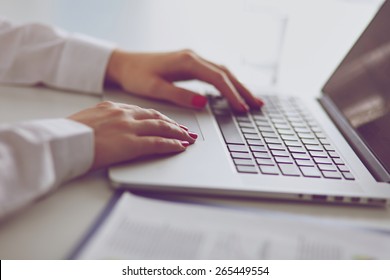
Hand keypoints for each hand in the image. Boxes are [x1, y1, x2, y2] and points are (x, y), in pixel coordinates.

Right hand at [68, 101, 196, 169]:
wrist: (61, 142)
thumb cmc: (68, 135)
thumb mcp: (86, 121)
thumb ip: (102, 121)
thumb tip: (107, 129)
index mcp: (112, 107)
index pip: (142, 111)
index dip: (157, 117)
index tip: (166, 120)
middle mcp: (123, 114)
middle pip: (155, 117)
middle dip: (172, 123)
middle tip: (183, 129)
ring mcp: (128, 128)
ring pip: (160, 127)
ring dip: (177, 133)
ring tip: (187, 138)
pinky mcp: (131, 144)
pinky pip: (157, 143)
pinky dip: (171, 145)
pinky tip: (180, 147)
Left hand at [105, 49, 263, 111]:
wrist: (125, 64)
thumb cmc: (136, 76)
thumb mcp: (154, 89)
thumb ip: (179, 95)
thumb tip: (204, 103)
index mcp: (187, 62)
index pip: (217, 79)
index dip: (232, 94)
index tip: (242, 108)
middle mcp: (193, 57)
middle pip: (226, 73)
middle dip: (242, 89)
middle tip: (257, 105)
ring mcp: (193, 59)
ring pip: (223, 72)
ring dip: (238, 85)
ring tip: (251, 100)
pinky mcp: (190, 64)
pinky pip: (215, 73)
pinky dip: (227, 83)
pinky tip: (232, 91)